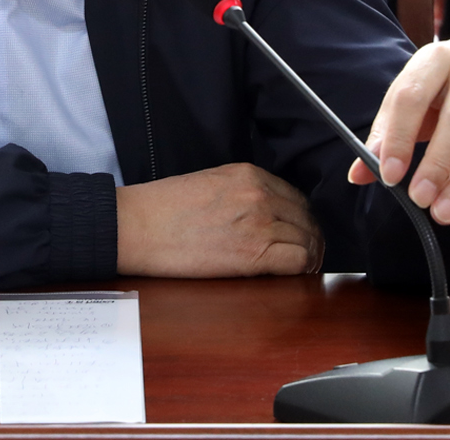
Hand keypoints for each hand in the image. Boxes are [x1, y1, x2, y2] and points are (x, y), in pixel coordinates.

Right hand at [116, 162, 323, 277]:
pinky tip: (297, 274)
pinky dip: (304, 268)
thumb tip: (261, 212)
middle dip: (309, 236)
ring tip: (302, 266)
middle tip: (306, 252)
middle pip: (306, 217)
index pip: (294, 196)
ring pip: (308, 240)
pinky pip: (298, 261)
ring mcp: (259, 223)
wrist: (139, 226)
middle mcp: (259, 195)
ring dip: (309, 254)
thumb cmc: (162, 208)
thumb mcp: (208, 182)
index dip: (301, 217)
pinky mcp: (254, 253)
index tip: (298, 230)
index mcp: (248, 174)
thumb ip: (241, 191)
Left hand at [347, 36, 449, 226]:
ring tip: (444, 212)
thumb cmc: (441, 85)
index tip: (389, 176)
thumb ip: (385, 133)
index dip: (400, 139)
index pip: (412, 98)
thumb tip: (359, 173)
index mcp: (435, 59)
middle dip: (437, 165)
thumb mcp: (410, 95)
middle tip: (420, 200)